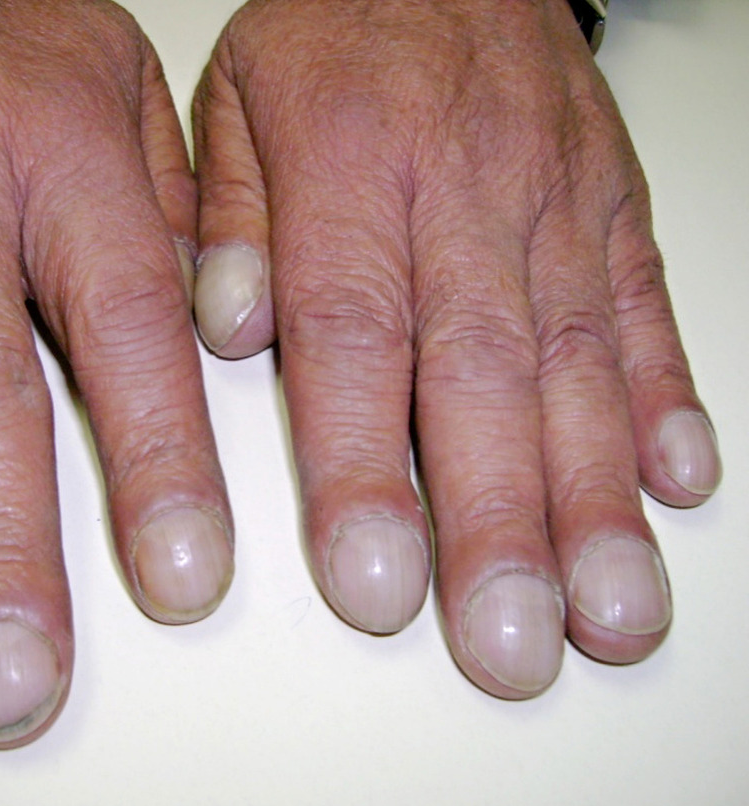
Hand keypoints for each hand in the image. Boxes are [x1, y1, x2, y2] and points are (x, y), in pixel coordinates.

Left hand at [193, 0, 720, 696]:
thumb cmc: (334, 27)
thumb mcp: (235, 99)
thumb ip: (230, 224)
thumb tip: (226, 335)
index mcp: (353, 169)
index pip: (356, 339)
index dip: (366, 471)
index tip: (375, 585)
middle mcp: (465, 196)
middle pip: (481, 379)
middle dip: (500, 525)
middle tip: (511, 644)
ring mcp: (555, 206)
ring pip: (579, 366)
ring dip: (597, 500)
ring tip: (609, 611)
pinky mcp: (614, 209)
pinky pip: (644, 309)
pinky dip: (667, 403)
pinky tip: (678, 490)